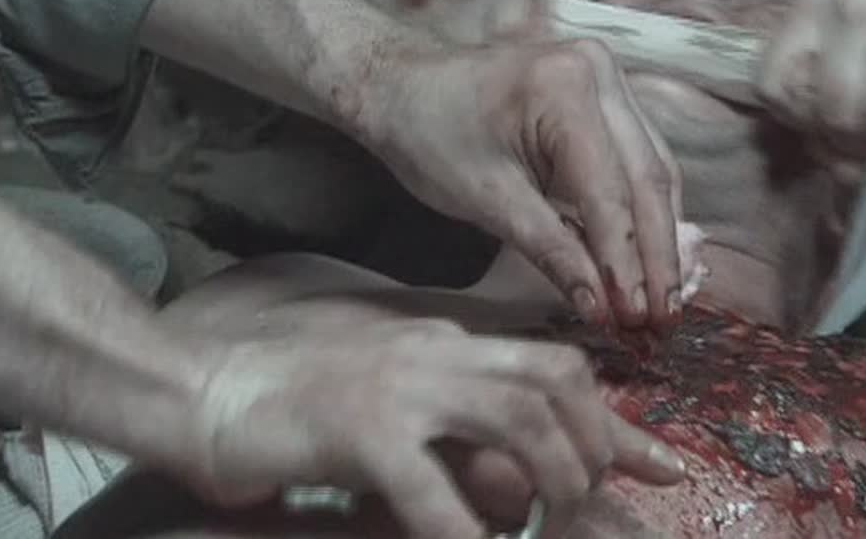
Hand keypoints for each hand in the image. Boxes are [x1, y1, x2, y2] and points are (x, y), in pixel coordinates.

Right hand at [187, 315, 685, 538]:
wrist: (199, 388)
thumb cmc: (290, 405)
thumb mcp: (387, 403)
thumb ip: (448, 424)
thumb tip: (508, 475)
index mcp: (443, 346)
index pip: (556, 368)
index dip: (618, 422)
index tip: (666, 464)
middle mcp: (433, 353)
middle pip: (554, 379)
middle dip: (596, 443)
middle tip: (589, 499)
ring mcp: (398, 385)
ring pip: (516, 415)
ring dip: (548, 477)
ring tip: (543, 521)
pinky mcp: (356, 427)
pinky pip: (430, 486)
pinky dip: (462, 531)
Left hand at [363, 38, 685, 329]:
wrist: (401, 88)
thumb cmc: (430, 136)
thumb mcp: (486, 201)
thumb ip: (551, 252)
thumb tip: (602, 308)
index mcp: (564, 89)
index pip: (610, 190)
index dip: (626, 262)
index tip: (634, 318)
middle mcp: (600, 73)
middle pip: (648, 179)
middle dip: (657, 257)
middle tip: (663, 320)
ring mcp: (608, 80)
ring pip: (655, 171)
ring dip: (660, 239)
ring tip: (661, 302)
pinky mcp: (607, 98)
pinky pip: (641, 161)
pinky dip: (644, 212)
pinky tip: (648, 261)